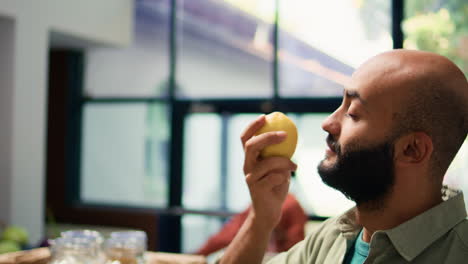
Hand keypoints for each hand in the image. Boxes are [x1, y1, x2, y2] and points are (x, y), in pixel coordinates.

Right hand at [241, 115, 296, 230]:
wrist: (269, 212)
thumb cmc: (275, 185)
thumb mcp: (278, 166)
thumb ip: (279, 152)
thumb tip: (290, 133)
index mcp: (250, 158)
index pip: (245, 138)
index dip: (252, 126)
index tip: (265, 117)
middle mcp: (247, 166)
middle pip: (251, 146)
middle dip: (268, 137)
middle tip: (285, 134)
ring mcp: (250, 178)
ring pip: (267, 163)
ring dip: (284, 162)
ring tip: (294, 166)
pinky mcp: (257, 190)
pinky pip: (274, 177)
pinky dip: (284, 176)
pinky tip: (286, 180)